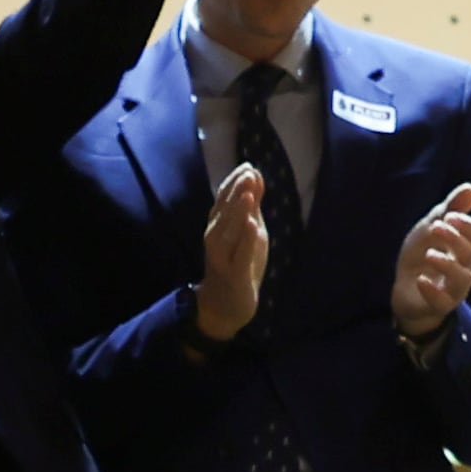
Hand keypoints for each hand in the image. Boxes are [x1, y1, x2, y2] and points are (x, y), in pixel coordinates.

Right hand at [194, 164, 271, 345]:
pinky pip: (239, 256)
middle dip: (236, 193)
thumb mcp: (249, 230)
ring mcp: (223, 258)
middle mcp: (215, 239)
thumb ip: (251, 205)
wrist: (225, 305)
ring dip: (238, 213)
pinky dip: (245, 242)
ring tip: (248, 195)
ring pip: (228, 232)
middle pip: (224, 213)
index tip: (248, 166)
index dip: (234, 182)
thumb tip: (254, 174)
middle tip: (248, 174)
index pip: (223, 199)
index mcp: (218, 226)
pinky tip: (252, 227)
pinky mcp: (234, 275)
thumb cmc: (237, 263)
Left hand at [389, 182, 470, 339]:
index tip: (450, 216)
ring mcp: (455, 289)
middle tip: (435, 227)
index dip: (469, 225)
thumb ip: (450, 209)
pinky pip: (443, 302)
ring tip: (428, 254)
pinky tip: (421, 280)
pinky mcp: (439, 305)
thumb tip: (470, 188)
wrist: (405, 291)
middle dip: (455, 239)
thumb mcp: (431, 228)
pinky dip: (432, 290)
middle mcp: (467, 269)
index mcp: (468, 249)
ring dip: (446, 263)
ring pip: (462, 278)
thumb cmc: (423, 256)